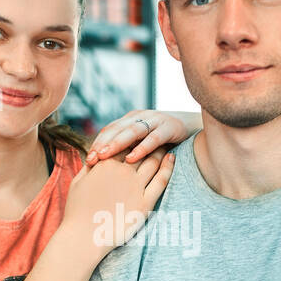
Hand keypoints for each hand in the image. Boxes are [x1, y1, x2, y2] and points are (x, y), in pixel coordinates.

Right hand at [61, 144, 174, 263]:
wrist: (83, 237)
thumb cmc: (76, 212)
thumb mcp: (78, 182)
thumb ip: (89, 167)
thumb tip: (95, 156)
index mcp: (105, 164)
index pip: (122, 143)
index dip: (131, 137)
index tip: (138, 134)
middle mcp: (122, 171)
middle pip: (140, 149)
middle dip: (148, 139)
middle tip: (156, 135)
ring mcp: (135, 186)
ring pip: (153, 161)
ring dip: (160, 150)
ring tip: (166, 144)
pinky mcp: (145, 203)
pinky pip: (161, 180)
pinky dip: (168, 167)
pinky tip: (172, 159)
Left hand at [86, 110, 200, 165]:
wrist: (193, 127)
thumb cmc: (164, 140)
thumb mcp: (142, 141)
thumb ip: (127, 147)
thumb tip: (103, 164)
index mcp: (130, 119)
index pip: (109, 130)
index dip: (97, 144)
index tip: (87, 161)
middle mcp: (140, 117)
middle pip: (116, 129)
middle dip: (102, 144)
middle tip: (91, 159)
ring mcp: (155, 120)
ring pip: (132, 131)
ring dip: (117, 143)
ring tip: (104, 156)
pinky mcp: (169, 127)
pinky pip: (153, 138)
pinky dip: (142, 148)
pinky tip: (132, 159)